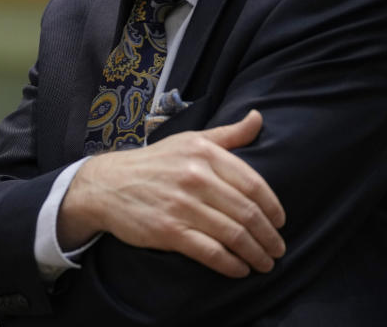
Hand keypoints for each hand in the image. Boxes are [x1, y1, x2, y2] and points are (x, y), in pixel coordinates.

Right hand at [59, 110, 285, 277]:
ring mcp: (181, 205)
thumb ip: (227, 134)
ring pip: (233, 235)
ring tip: (264, 262)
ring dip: (256, 254)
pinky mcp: (168, 230)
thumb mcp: (188, 141)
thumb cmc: (154, 163)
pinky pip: (211, 252)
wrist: (106, 184)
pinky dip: (232, 265)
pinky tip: (240, 270)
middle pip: (247, 212)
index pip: (253, 184)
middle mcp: (194, 177)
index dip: (273, 207)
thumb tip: (258, 117)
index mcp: (202, 153)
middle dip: (269, 236)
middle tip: (277, 249)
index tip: (280, 222)